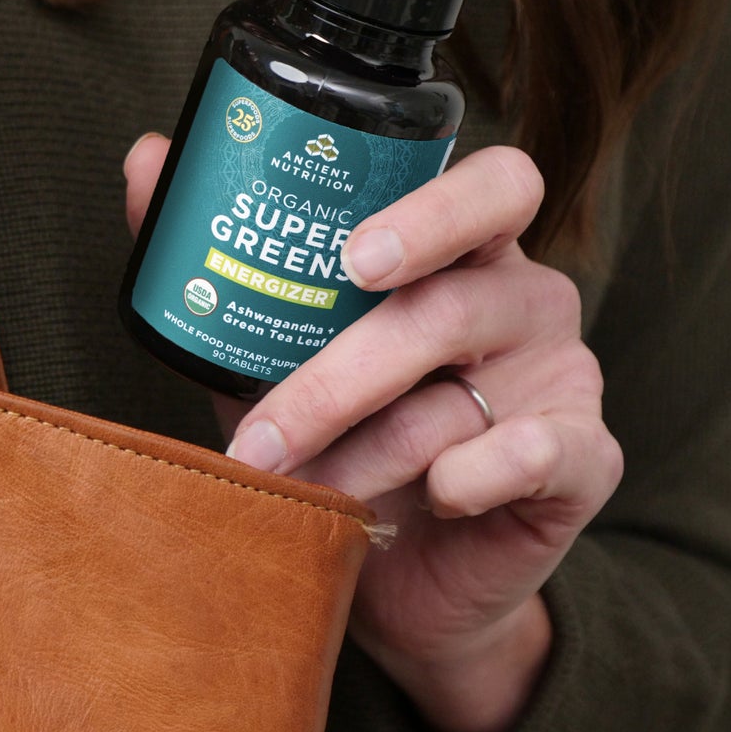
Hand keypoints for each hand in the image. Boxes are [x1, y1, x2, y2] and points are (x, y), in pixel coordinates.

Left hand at [124, 136, 622, 731]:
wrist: (401, 574)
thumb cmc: (338, 436)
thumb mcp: (271, 347)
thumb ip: (220, 258)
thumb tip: (145, 157)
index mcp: (461, 251)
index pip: (490, 187)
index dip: (431, 211)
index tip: (348, 258)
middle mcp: (522, 297)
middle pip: (459, 299)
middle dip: (354, 363)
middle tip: (285, 402)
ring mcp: (561, 375)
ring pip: (463, 392)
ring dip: (363, 445)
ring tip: (292, 483)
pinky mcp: (584, 459)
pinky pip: (540, 453)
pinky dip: (474, 475)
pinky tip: (435, 498)